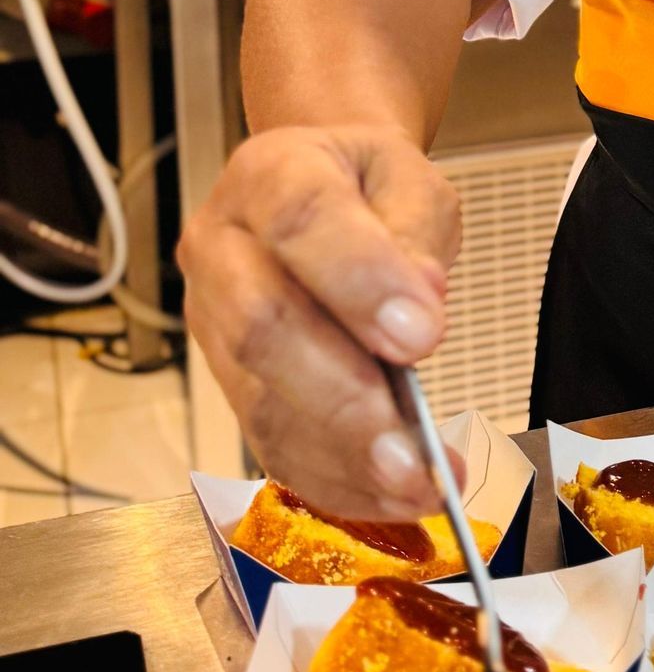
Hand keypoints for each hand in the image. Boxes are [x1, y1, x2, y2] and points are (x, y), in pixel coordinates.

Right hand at [178, 126, 461, 519]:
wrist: (324, 190)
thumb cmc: (366, 186)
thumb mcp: (410, 180)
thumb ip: (416, 231)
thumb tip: (419, 304)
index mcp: (269, 175)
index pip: (302, 220)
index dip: (360, 281)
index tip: (422, 335)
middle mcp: (222, 249)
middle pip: (262, 328)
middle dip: (344, 399)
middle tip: (414, 448)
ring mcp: (214, 322)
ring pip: (260, 403)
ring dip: (344, 458)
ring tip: (420, 487)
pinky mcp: (230, 383)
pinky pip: (270, 443)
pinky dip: (334, 480)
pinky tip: (390, 497)